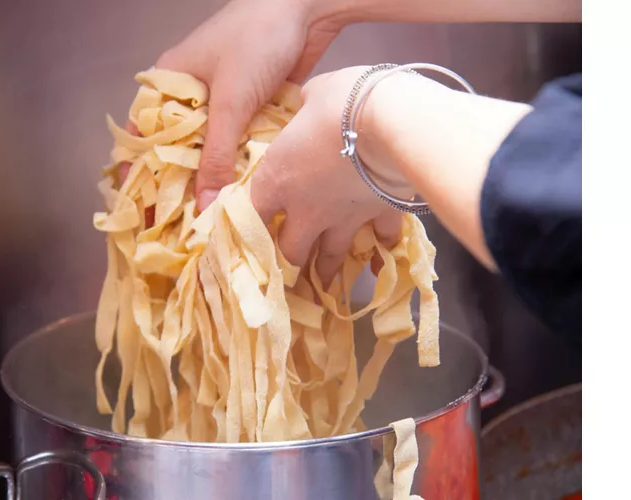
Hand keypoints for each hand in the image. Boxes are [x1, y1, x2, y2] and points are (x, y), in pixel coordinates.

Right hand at [156, 0, 346, 210]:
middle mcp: (191, 92)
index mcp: (169, 80)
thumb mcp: (231, 101)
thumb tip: (205, 207)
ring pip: (212, 146)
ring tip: (210, 216)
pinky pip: (239, 141)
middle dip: (181, 182)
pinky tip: (241, 192)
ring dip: (213, 175)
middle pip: (179, 146)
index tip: (142, 207)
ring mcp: (223, 99)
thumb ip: (216, 156)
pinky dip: (240, 162)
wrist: (308, 7)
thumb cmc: (257, 39)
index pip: (145, 134)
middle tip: (180, 222)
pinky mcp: (251, 105)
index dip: (141, 171)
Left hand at [250, 66, 417, 283]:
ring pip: (328, 256)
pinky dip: (379, 251)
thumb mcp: (312, 94)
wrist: (392, 124)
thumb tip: (309, 102)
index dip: (244, 227)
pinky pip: (380, 241)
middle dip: (283, 263)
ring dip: (322, 273)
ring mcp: (343, 218)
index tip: (241, 238)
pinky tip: (378, 262)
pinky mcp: (379, 216)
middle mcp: (305, 209)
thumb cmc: (340, 103)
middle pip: (287, 250)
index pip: (249, 214)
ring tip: (319, 287)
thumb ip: (305, 105)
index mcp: (276, 181)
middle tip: (281, 274)